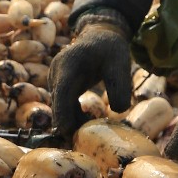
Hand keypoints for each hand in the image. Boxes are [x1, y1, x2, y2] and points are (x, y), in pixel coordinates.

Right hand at [50, 11, 134, 132]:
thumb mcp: (120, 63)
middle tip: (81, 143)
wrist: (100, 35)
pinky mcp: (60, 86)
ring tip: (89, 133)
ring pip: (60, 106)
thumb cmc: (110, 48)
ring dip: (71, 121)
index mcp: (69, 64)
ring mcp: (56, 79)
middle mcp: (57, 72)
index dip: (62, 112)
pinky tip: (87, 121)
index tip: (65, 131)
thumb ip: (120, 85)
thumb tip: (119, 110)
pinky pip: (63, 104)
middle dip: (67, 123)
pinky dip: (72, 115)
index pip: (62, 91)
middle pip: (58, 103)